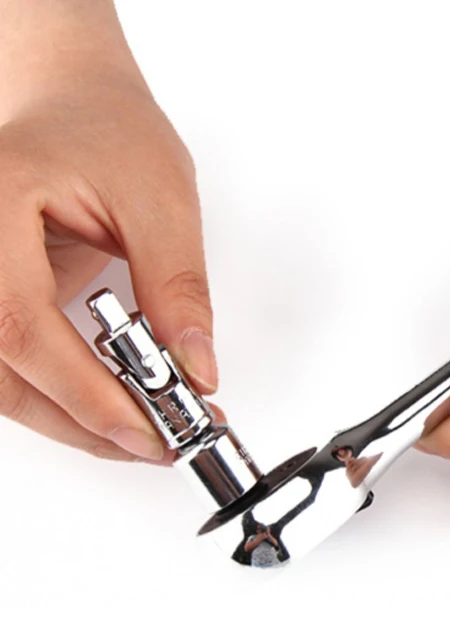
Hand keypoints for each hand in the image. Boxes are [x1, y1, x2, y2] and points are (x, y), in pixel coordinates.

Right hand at [0, 1, 215, 461]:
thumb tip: (194, 369)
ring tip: (148, 434)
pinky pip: (15, 369)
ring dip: (75, 421)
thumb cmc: (107, 129)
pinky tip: (114, 408)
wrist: (74, 104)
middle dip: (84, 422)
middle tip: (159, 444)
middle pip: (1, 371)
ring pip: (3, 383)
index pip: (18, 323)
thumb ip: (176, 287)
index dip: (81, 390)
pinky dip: (65, 398)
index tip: (144, 428)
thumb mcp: (161, 200)